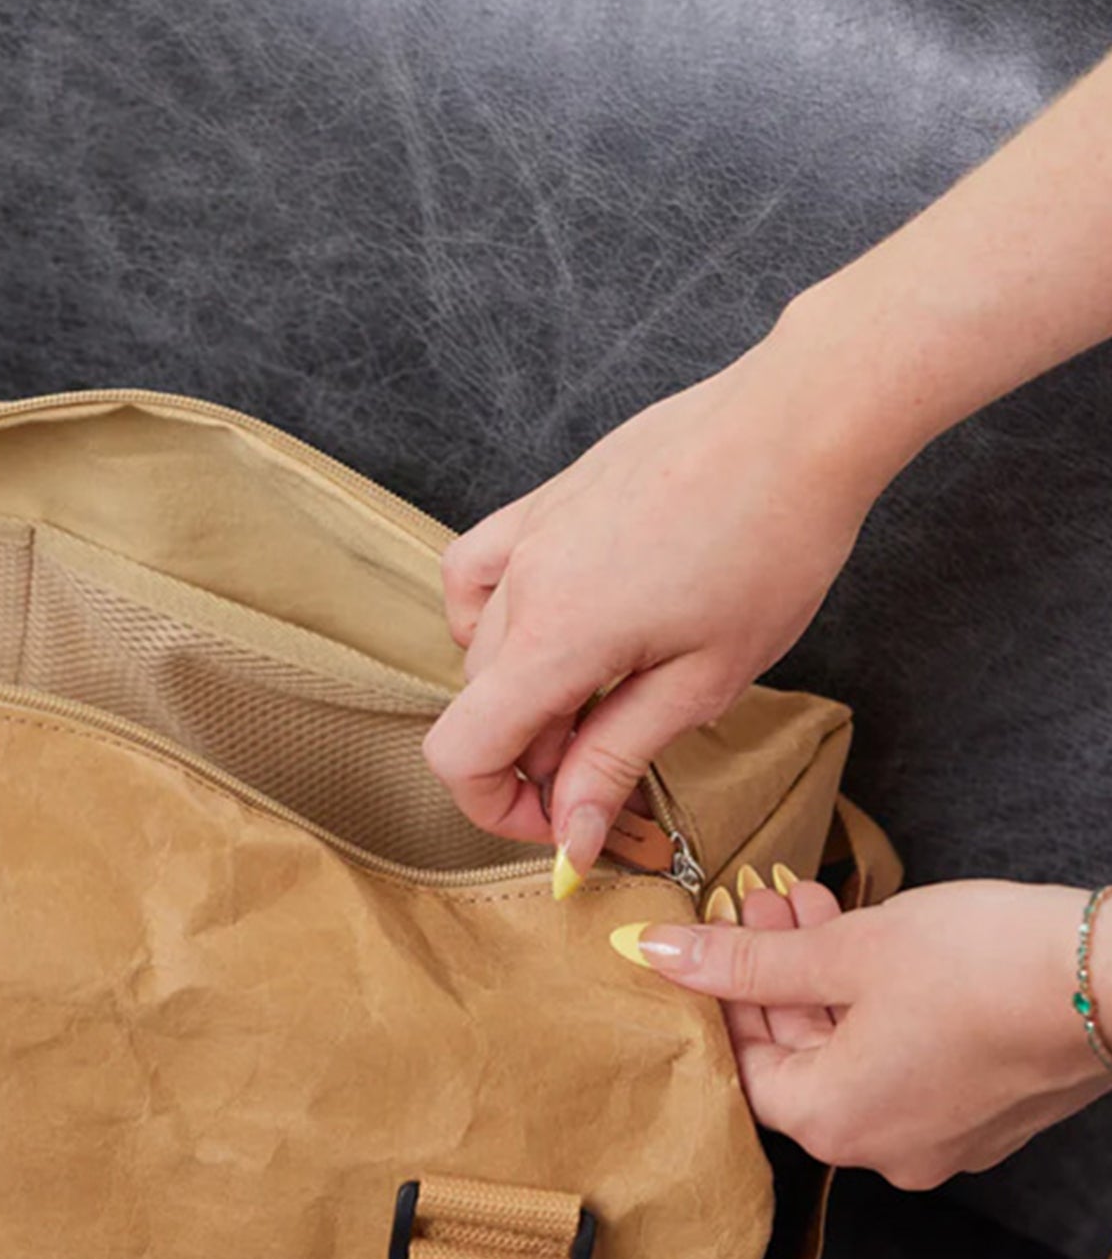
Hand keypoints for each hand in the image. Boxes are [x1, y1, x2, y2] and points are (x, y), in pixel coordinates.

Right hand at [422, 335, 889, 884]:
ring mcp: (525, 537)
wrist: (798, 423)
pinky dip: (489, 616)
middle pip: (480, 707)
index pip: (461, 752)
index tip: (557, 823)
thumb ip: (617, 757)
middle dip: (536, 757)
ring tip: (593, 695)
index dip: (495, 807)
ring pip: (478, 648)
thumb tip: (570, 835)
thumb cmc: (772, 543)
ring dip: (520, 693)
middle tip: (614, 768)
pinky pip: (475, 571)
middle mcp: (520, 587)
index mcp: (556, 640)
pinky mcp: (543, 504)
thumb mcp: (704, 678)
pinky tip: (541, 622)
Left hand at [610, 874, 1111, 1189]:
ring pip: (850, 1051)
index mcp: (833, 1124)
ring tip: (804, 901)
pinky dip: (874, 1003)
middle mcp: (882, 1148)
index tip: (709, 938)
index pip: (741, 1069)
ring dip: (820, 977)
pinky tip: (862, 935)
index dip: (719, 998)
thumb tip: (658, 952)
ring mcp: (938, 1135)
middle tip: (759, 901)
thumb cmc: (984, 967)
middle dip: (772, 972)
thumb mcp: (846, 950)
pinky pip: (902, 1059)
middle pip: (796, 1059)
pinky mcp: (983, 1110)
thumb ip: (745, 960)